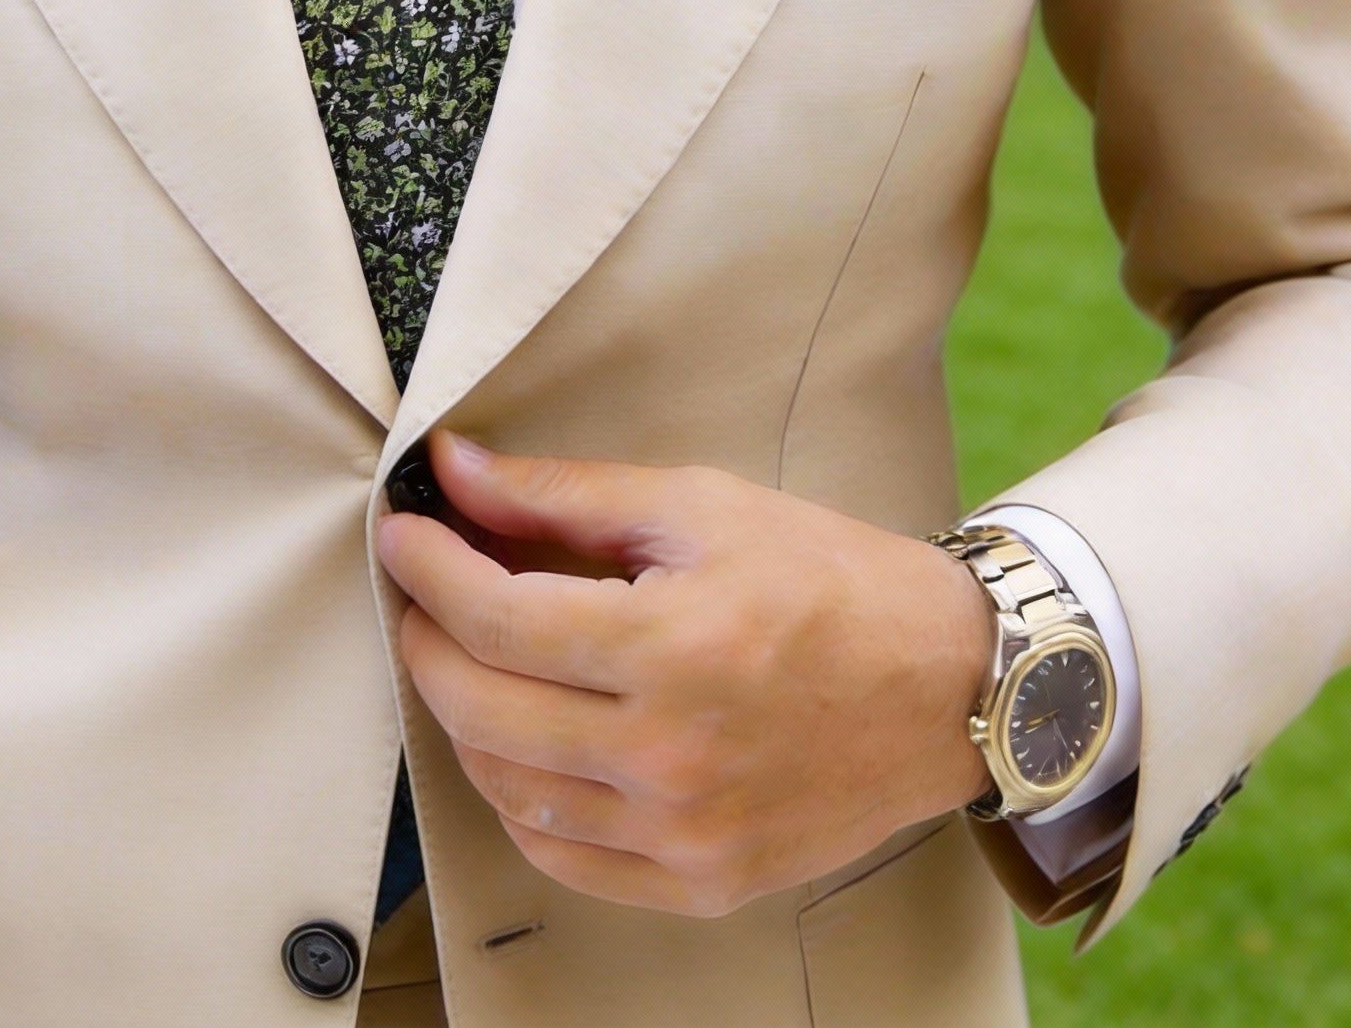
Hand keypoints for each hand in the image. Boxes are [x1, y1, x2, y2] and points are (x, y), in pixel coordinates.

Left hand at [376, 432, 994, 917]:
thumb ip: (564, 492)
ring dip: (462, 716)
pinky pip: (562, 855)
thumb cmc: (828, 580)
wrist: (947, 685)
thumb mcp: (699, 506)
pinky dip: (517, 797)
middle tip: (421, 592)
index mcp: (674, 646)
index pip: (495, 618)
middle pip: (482, 708)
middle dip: (425, 639)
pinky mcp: (702, 881)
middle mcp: (673, 754)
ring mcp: (687, 832)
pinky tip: (519, 740)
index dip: (427, 570)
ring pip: (507, 788)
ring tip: (467, 657)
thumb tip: (455, 470)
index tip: (404, 534)